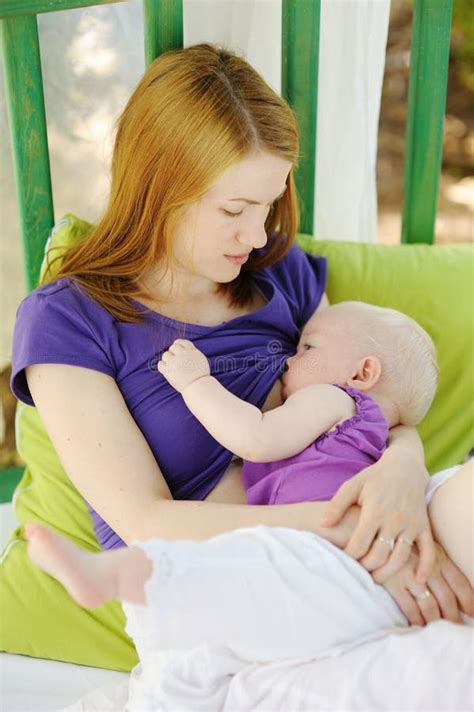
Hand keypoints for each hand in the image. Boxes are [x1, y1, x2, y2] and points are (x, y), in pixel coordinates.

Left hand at [157, 339, 209, 392]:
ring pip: (165, 355)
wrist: (199, 386)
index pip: (182, 342)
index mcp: (191, 351)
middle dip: (173, 353)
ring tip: (173, 367)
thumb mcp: (200, 360)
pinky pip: (160, 364)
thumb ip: (193, 353)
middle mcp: (183, 354)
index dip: (178, 345)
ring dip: (168, 360)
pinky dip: (162, 366)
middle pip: (173, 347)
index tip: (178, 350)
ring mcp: (175, 361)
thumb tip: (186, 350)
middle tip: (177, 362)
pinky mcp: (169, 370)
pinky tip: (167, 370)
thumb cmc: (201, 376)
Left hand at [321, 449, 435, 583]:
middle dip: (366, 567)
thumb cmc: (374, 477)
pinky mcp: (424, 527)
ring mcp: (411, 525)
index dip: (349, 557)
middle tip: (358, 571)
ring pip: (400, 558)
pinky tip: (418, 580)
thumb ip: (337, 505)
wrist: (405, 466)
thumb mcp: (353, 486)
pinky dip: (425, 568)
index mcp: (374, 511)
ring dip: (388, 573)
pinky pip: (428, 551)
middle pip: (379, 555)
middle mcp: (394, 520)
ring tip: (376, 578)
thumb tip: (321, 524)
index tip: (343, 560)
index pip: (359, 544)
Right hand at [375, 542, 473, 625]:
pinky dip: (415, 620)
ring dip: (435, 622)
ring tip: (437, 631)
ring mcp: (409, 574)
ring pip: (430, 606)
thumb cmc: (392, 538)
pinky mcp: (392, 582)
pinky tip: (417, 626)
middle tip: (455, 629)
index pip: (460, 582)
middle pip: (447, 598)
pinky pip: (409, 608)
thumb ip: (432, 560)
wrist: (365, 531)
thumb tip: (447, 584)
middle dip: (453, 617)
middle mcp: (426, 566)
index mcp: (436, 555)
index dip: (469, 601)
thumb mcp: (418, 543)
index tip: (472, 613)